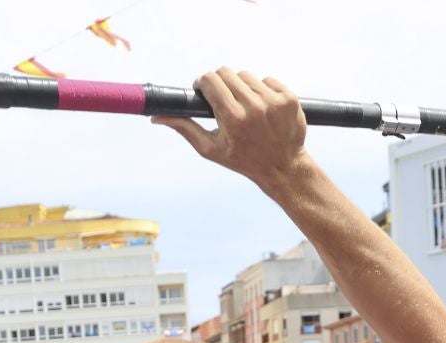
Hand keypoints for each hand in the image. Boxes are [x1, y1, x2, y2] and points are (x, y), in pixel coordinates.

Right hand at [154, 69, 310, 191]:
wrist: (283, 167)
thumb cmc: (242, 159)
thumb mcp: (211, 149)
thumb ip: (185, 128)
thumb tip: (157, 116)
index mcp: (232, 118)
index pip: (210, 80)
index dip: (203, 84)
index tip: (205, 92)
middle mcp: (253, 106)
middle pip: (226, 73)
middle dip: (220, 83)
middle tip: (223, 99)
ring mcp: (273, 101)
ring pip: (246, 75)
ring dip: (241, 86)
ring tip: (244, 107)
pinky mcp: (288, 97)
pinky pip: (267, 79)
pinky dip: (262, 89)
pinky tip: (262, 107)